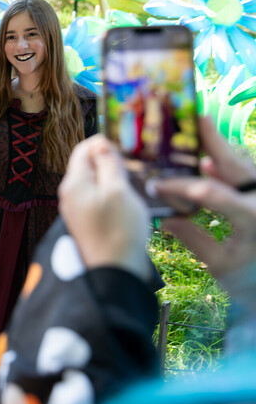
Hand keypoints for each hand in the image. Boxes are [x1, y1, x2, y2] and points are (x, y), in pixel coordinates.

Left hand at [58, 135, 151, 280]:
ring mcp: (77, 209)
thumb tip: (101, 143)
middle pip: (90, 165)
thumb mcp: (118, 191)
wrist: (114, 273)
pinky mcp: (87, 221)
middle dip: (112, 163)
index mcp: (74, 183)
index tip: (128, 151)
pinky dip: (114, 196)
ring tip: (134, 188)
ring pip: (97, 182)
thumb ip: (108, 164)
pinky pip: (99, 199)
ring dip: (115, 180)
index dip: (106, 144)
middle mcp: (70, 194)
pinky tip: (129, 204)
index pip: (84, 148)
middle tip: (135, 170)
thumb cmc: (118, 232)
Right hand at [155, 117, 255, 277]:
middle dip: (214, 142)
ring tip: (201, 128)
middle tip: (197, 118)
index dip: (180, 187)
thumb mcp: (220, 266)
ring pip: (243, 168)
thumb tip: (164, 219)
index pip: (210, 193)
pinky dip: (228, 168)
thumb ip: (192, 239)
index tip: (157, 187)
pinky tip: (211, 161)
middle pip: (236, 166)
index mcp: (252, 219)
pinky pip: (246, 179)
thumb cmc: (252, 285)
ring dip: (221, 150)